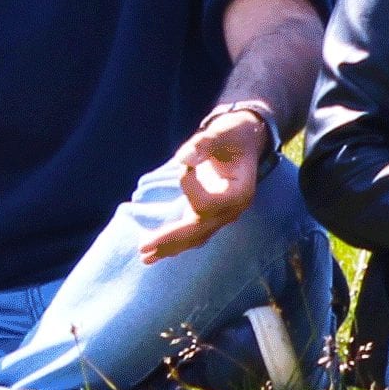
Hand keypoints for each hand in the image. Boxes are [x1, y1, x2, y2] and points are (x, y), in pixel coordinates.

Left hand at [136, 108, 276, 259]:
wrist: (245, 139)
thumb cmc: (233, 134)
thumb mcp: (221, 132)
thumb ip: (203, 144)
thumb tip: (183, 158)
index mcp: (239, 193)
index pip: (209, 205)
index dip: (190, 188)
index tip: (182, 166)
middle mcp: (232, 210)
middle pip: (199, 231)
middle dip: (170, 239)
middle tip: (142, 247)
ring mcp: (222, 216)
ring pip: (195, 237)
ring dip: (169, 247)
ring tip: (145, 257)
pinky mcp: (211, 215)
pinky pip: (192, 233)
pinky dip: (174, 242)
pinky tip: (156, 251)